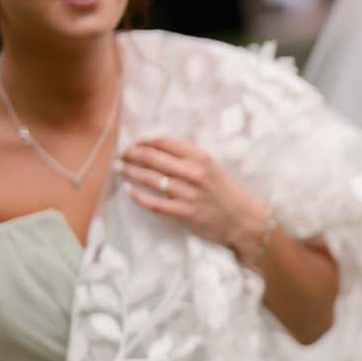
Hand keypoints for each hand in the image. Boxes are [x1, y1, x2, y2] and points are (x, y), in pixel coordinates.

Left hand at [119, 138, 267, 251]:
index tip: (134, 144)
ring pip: (150, 179)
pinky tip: (129, 191)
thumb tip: (154, 149)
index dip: (144, 141)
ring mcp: (189, 194)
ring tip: (119, 169)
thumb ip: (186, 157)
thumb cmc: (224, 191)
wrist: (242, 219)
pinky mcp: (185, 213)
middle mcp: (194, 173)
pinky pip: (154, 203)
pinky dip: (138, 196)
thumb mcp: (211, 166)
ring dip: (130, 172)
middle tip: (121, 155)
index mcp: (201, 157)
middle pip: (153, 158)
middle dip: (131, 154)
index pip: (163, 142)